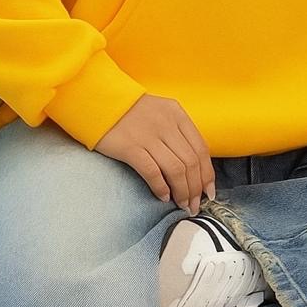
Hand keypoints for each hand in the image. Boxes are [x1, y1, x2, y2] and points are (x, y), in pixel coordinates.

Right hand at [93, 94, 215, 214]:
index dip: (207, 174)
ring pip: (176, 170)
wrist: (98, 100)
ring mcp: (148, 135)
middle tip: (194, 205)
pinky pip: (152, 172)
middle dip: (196, 188)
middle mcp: (167, 124)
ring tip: (182, 204)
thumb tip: (191, 166)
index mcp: (177, 114)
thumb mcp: (160, 112)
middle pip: (191, 162)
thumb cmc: (129, 111)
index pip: (201, 149)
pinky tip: (163, 196)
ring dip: (182, 191)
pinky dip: (161, 187)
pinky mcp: (129, 147)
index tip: (208, 192)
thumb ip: (176, 131)